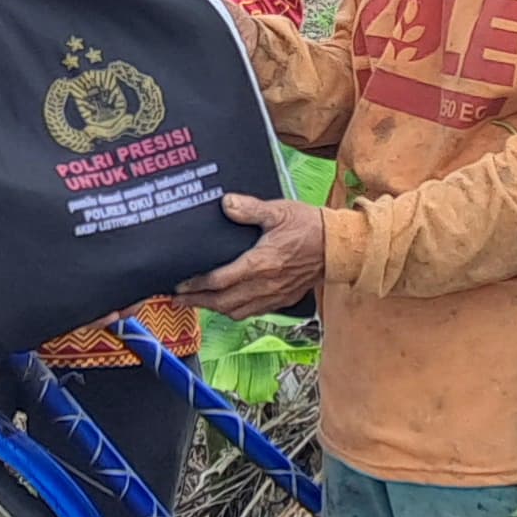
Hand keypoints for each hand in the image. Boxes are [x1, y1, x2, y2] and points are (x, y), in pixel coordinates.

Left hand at [177, 192, 329, 315]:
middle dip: (198, 302)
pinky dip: (234, 312)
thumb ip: (249, 209)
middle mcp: (265, 284)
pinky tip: (226, 306)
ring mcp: (274, 295)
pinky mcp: (282, 299)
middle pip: (223, 302)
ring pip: (236, 311)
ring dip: (213, 310)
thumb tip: (226, 204)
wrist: (339, 247)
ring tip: (197, 304)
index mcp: (261, 263)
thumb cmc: (310, 227)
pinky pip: (253, 313)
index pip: (221, 280)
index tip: (180, 284)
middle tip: (177, 299)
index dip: (197, 284)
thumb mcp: (278, 211)